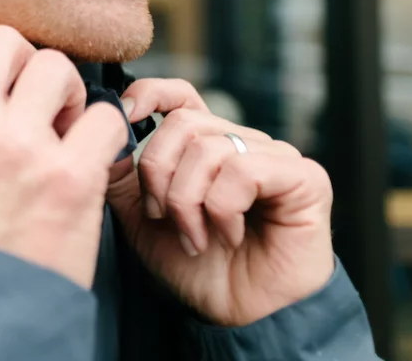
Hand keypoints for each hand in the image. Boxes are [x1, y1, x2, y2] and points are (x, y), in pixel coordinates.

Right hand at [0, 26, 128, 288]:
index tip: (9, 98)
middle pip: (8, 40)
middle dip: (32, 67)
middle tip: (42, 110)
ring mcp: (18, 146)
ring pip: (58, 66)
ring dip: (71, 95)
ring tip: (66, 136)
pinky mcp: (67, 175)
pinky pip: (105, 117)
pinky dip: (106, 137)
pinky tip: (91, 165)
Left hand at [104, 79, 335, 325]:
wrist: (237, 316)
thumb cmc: (196, 267)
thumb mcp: (141, 216)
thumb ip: (120, 173)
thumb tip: (107, 128)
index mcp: (206, 145)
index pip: (179, 94)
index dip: (149, 96)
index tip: (124, 117)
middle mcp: (242, 142)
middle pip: (183, 123)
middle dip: (158, 174)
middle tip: (161, 217)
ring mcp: (276, 157)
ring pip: (208, 148)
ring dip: (187, 201)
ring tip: (195, 236)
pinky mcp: (305, 178)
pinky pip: (243, 170)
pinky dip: (223, 209)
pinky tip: (229, 236)